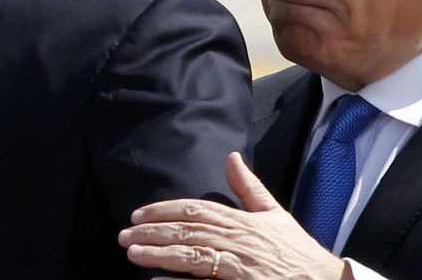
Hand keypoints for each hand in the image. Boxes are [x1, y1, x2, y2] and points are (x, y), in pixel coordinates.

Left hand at [119, 152, 349, 279]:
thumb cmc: (296, 251)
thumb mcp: (274, 214)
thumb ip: (249, 187)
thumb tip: (232, 157)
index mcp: (243, 221)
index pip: (197, 209)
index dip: (166, 210)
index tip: (139, 212)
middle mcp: (238, 239)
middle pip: (189, 230)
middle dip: (153, 230)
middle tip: (125, 233)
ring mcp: (239, 265)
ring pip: (193, 254)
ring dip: (160, 252)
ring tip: (132, 252)